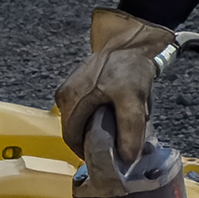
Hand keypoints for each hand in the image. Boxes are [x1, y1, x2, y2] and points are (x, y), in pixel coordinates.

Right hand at [55, 6, 174, 158]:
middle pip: (77, 130)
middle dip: (96, 139)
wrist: (133, 39)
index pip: (73, 140)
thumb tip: (127, 158)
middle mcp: (65, 96)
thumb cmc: (129, 66)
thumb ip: (130, 130)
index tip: (106, 158)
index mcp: (70, 101)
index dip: (89, 152)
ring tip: (120, 125)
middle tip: (117, 144)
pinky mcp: (81, 83)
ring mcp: (72, 88)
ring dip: (99, 126)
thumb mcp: (133, 100)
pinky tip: (118, 110)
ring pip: (84, 119)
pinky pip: (88, 106)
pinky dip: (101, 113)